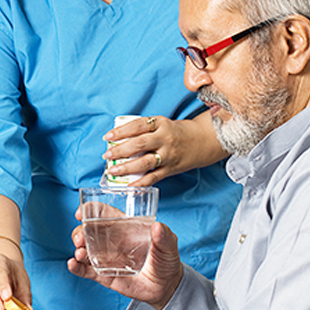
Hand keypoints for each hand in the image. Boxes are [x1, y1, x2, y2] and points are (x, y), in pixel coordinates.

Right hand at [67, 212, 182, 309]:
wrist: (166, 286)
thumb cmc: (166, 259)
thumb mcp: (169, 244)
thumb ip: (165, 236)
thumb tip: (158, 226)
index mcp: (124, 227)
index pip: (102, 213)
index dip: (89, 210)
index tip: (81, 212)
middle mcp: (112, 241)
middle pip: (88, 231)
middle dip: (79, 232)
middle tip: (80, 238)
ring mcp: (106, 258)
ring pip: (84, 250)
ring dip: (78, 249)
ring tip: (80, 253)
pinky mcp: (104, 275)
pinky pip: (86, 270)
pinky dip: (76, 267)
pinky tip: (73, 264)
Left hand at [102, 113, 227, 185]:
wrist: (203, 141)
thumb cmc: (176, 132)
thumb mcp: (162, 124)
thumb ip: (144, 130)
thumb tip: (118, 139)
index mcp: (161, 123)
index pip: (137, 125)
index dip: (121, 131)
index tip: (107, 137)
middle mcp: (165, 138)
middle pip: (139, 144)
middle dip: (120, 150)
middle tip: (107, 155)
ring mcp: (169, 155)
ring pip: (145, 162)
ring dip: (127, 167)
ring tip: (113, 170)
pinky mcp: (171, 168)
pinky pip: (154, 177)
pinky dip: (141, 182)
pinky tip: (129, 186)